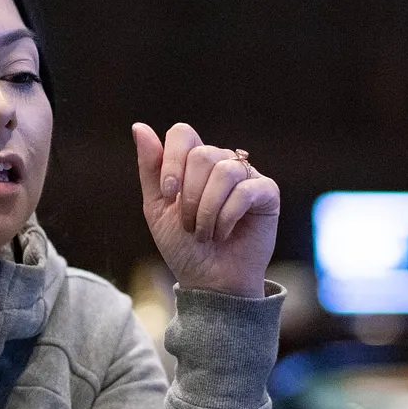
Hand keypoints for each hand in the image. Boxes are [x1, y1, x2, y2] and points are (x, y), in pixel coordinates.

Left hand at [132, 122, 278, 297]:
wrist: (209, 281)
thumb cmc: (183, 247)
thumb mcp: (157, 208)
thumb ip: (151, 169)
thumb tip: (140, 127)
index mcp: (193, 163)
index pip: (183, 134)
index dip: (171, 161)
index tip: (168, 194)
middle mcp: (221, 163)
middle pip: (202, 154)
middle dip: (189, 196)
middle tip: (188, 225)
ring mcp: (246, 176)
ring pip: (224, 171)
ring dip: (207, 210)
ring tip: (204, 233)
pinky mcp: (267, 193)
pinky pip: (245, 190)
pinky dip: (227, 217)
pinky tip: (224, 234)